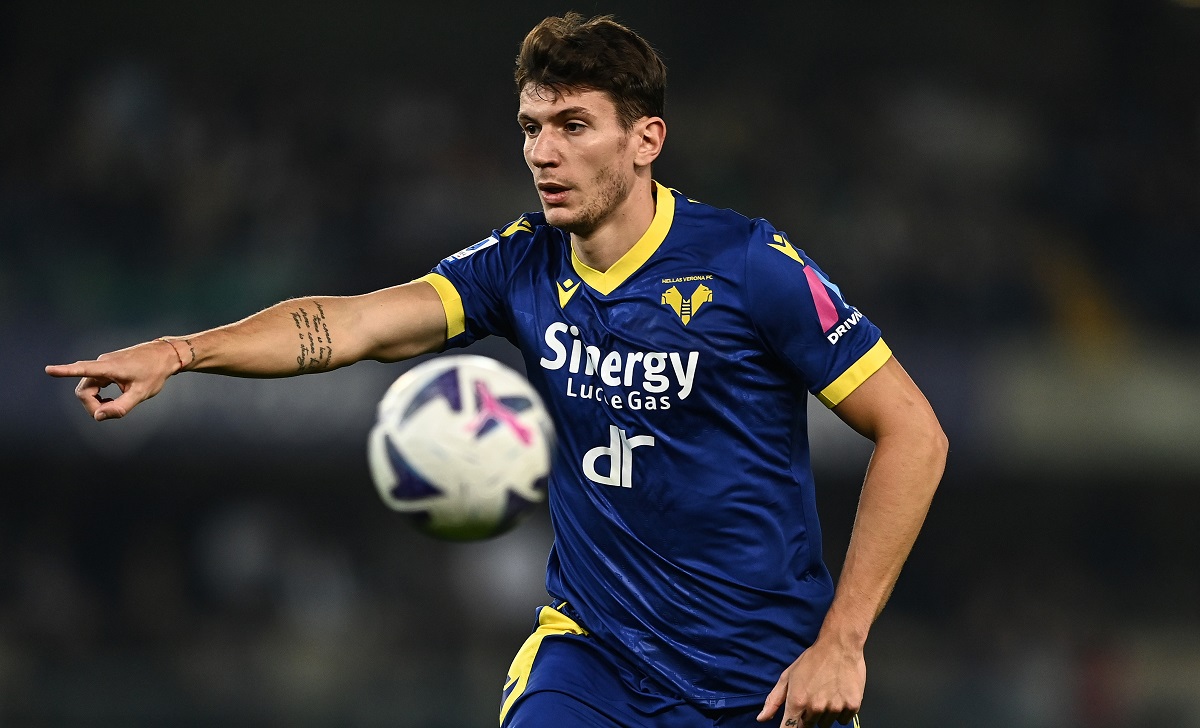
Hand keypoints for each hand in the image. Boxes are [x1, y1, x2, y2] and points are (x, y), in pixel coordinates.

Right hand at [45, 339, 181, 420]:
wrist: (166, 355)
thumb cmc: (155, 373)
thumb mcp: (141, 394)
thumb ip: (120, 408)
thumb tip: (99, 417)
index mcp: (110, 367)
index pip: (83, 369)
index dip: (65, 371)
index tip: (49, 370)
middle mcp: (103, 363)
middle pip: (84, 390)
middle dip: (92, 406)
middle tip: (109, 414)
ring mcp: (104, 364)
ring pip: (89, 388)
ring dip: (97, 401)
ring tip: (116, 405)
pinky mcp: (107, 366)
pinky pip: (95, 384)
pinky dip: (100, 395)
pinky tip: (113, 399)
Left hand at [756, 637, 864, 727]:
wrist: (839, 646)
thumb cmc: (812, 660)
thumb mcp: (787, 676)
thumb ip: (773, 700)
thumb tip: (761, 719)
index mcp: (797, 701)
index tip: (791, 724)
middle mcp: (815, 708)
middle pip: (808, 726)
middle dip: (807, 716)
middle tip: (812, 696)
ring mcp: (835, 708)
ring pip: (825, 724)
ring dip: (824, 714)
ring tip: (826, 694)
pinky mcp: (852, 706)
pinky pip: (843, 721)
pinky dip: (840, 712)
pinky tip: (838, 695)